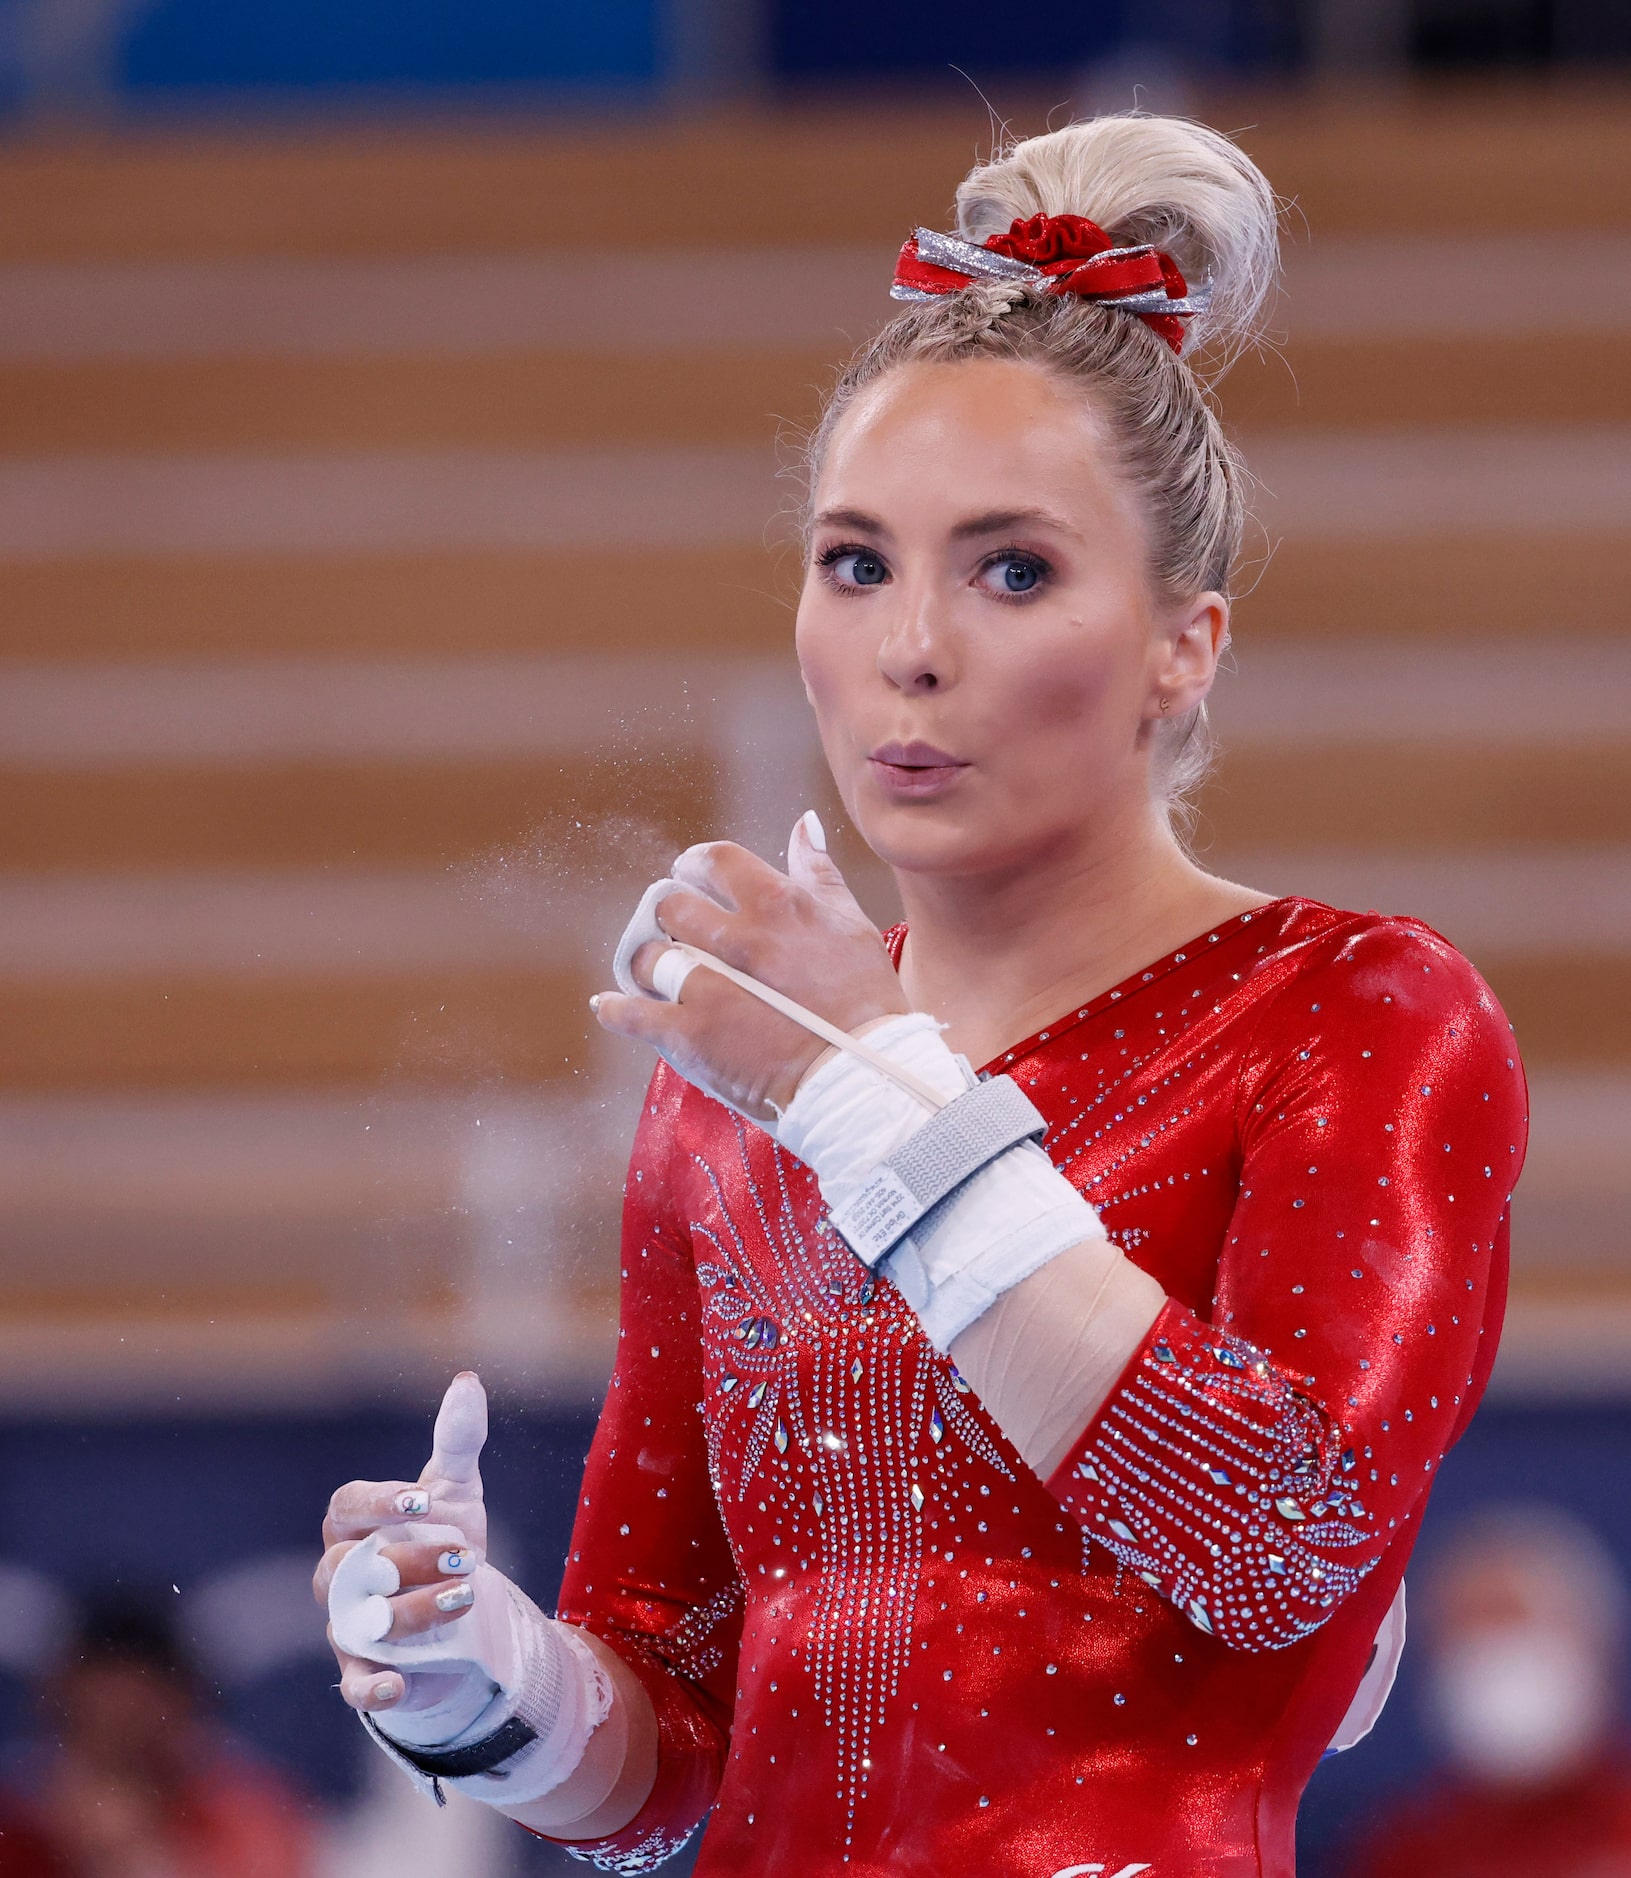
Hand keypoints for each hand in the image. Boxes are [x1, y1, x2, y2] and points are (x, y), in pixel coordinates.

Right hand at [315, 1370, 488, 1717]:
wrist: (462, 1616)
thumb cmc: (444, 1541)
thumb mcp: (456, 1492)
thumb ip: (457, 1440)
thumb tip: (467, 1380)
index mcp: (355, 1524)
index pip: (346, 1505)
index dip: (379, 1502)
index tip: (422, 1501)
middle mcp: (340, 1574)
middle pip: (349, 1566)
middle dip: (408, 1561)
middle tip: (466, 1557)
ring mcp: (347, 1625)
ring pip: (357, 1620)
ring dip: (411, 1612)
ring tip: (465, 1598)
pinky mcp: (365, 1670)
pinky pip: (354, 1684)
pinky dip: (372, 1688)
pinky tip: (398, 1685)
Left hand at [593, 815, 907, 1121]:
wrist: (864, 1078)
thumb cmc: (868, 1002)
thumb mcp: (852, 924)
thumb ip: (819, 872)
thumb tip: (804, 823)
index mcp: (778, 904)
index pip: (717, 861)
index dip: (695, 863)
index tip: (689, 873)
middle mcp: (738, 938)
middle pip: (673, 906)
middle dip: (668, 914)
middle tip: (672, 927)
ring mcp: (709, 986)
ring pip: (650, 957)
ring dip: (647, 961)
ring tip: (651, 971)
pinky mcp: (690, 1035)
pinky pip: (631, 1012)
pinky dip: (614, 1007)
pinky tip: (609, 1005)